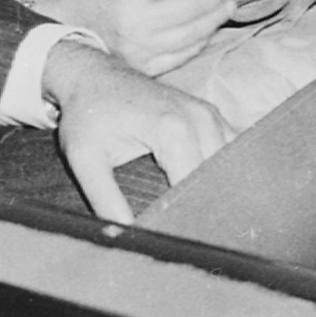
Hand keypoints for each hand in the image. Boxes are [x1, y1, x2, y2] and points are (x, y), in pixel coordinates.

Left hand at [45, 42, 231, 224]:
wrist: (93, 76)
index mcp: (173, 130)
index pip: (195, 192)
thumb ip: (105, 200)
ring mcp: (209, 114)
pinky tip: (205, 194)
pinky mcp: (210, 115)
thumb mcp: (85, 159)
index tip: (174, 240)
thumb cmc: (88, 115)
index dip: (185, 219)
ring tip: (197, 219)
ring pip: (229, 168)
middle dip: (204, 209)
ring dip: (217, 192)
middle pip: (218, 181)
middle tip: (186, 235)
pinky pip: (229, 151)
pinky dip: (221, 173)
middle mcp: (200, 119)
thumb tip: (125, 237)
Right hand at [48, 0, 240, 75]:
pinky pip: (184, 54)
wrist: (63, 39)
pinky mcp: (148, 68)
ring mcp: (145, 49)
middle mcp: (140, 22)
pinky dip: (204, 40)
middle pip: (194, 5)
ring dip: (218, 15)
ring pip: (194, 32)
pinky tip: (213, 27)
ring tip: (230, 1)